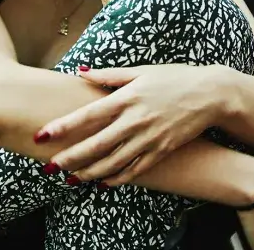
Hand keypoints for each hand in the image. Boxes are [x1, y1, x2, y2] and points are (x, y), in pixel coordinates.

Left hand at [35, 64, 227, 183]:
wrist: (211, 94)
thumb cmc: (173, 78)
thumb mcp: (140, 71)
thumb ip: (109, 75)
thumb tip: (81, 72)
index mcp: (126, 98)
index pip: (87, 115)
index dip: (63, 126)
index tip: (42, 135)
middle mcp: (135, 121)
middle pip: (96, 145)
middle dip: (70, 158)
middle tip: (50, 167)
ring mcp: (148, 138)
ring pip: (113, 162)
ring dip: (89, 173)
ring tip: (70, 179)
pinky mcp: (161, 151)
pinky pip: (135, 170)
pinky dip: (117, 178)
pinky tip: (102, 182)